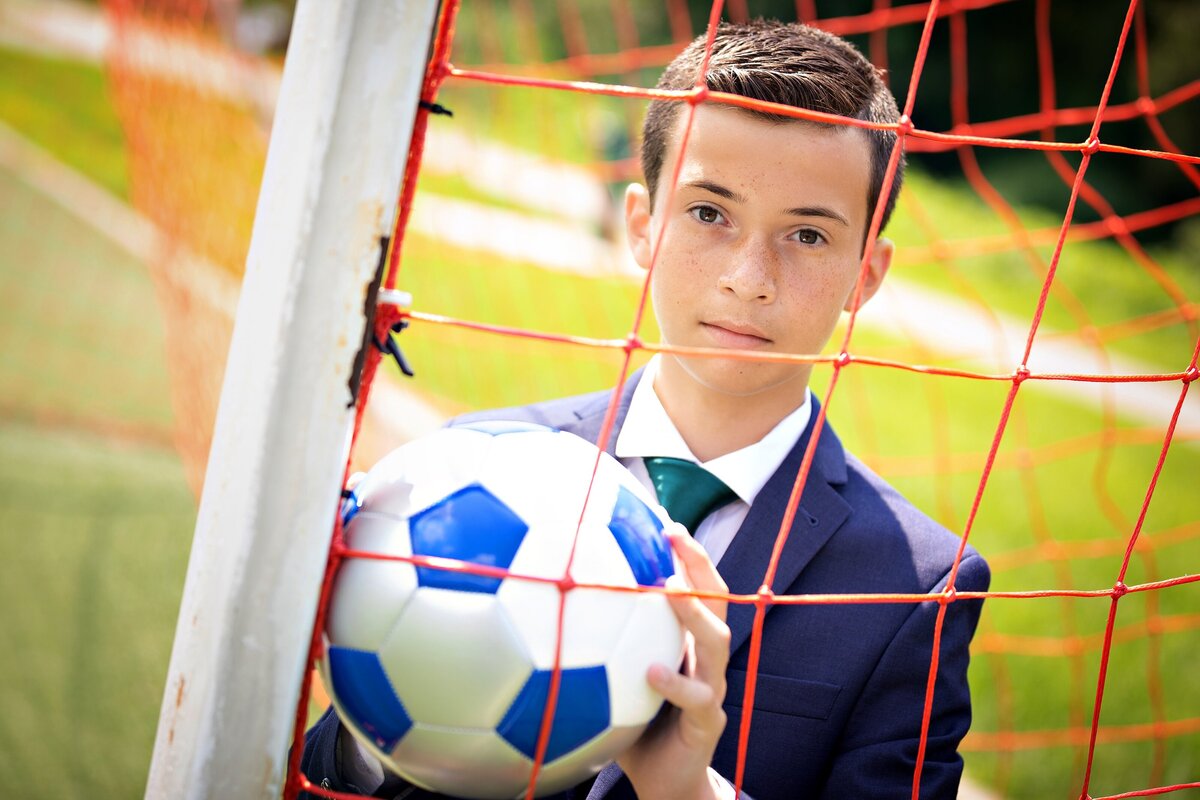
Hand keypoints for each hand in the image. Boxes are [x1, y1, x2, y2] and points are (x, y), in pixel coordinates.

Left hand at [618, 525, 732, 799]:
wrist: (664, 783)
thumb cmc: (633, 727)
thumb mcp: (611, 681)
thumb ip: (593, 647)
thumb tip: (545, 609)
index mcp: (685, 643)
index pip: (695, 587)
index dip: (685, 553)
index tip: (662, 520)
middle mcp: (704, 658)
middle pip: (717, 600)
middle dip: (699, 563)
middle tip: (674, 535)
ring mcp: (712, 688)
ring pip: (716, 643)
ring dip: (694, 614)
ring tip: (671, 592)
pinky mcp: (707, 722)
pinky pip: (697, 698)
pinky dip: (675, 682)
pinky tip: (650, 672)